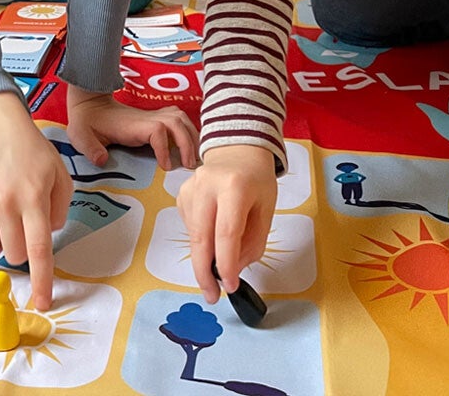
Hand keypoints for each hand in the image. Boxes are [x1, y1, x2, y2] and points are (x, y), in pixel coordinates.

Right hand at [0, 93, 71, 310]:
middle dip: (18, 247)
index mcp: (34, 197)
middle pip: (11, 254)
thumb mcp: (59, 175)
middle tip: (19, 222)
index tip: (42, 304)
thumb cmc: (32, 153)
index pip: (39, 248)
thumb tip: (45, 238)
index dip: (41, 280)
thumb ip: (60, 209)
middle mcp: (5, 201)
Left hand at [65, 85, 198, 169]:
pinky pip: (178, 119)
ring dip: (191, 135)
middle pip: (176, 122)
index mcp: (132, 124)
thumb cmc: (86, 122)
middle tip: (189, 166)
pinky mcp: (154, 118)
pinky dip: (187, 130)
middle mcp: (146, 118)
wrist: (89, 104)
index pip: (157, 130)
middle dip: (187, 142)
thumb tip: (102, 160)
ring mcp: (151, 116)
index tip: (165, 166)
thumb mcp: (81, 136)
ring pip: (180, 118)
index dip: (164, 147)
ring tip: (194, 157)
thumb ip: (91, 148)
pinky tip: (190, 144)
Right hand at [177, 145, 276, 303]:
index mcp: (234, 186)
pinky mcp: (182, 194)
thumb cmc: (256, 181)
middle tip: (212, 297)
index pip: (226, 232)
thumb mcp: (266, 210)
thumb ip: (252, 243)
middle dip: (205, 272)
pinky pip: (190, 227)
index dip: (227, 264)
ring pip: (194, 236)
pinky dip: (202, 240)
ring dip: (205, 258)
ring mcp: (190, 188)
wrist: (237, 151)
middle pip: (201, 237)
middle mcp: (207, 185)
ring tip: (220, 264)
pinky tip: (214, 231)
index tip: (230, 287)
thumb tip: (232, 270)